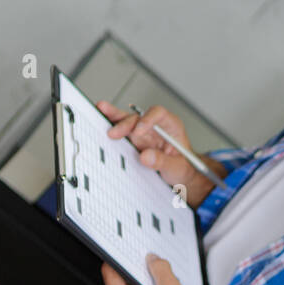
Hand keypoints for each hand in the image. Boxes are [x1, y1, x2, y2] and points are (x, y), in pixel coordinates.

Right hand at [96, 101, 217, 206]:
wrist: (180, 175)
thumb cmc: (183, 167)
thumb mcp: (177, 167)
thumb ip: (163, 162)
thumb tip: (145, 156)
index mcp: (171, 126)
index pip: (158, 114)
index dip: (147, 120)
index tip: (139, 132)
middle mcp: (155, 126)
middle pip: (138, 117)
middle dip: (125, 124)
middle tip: (114, 133)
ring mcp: (143, 132)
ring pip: (127, 121)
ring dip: (114, 117)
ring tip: (101, 109)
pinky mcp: (134, 140)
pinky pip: (122, 132)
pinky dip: (112, 126)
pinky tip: (101, 119)